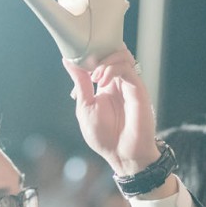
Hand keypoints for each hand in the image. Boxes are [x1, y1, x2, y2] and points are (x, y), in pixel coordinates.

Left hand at [63, 49, 159, 175]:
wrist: (122, 155)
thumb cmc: (104, 136)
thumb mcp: (85, 106)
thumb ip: (80, 82)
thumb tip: (68, 61)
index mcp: (106, 85)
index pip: (101, 58)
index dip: (90, 54)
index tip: (76, 56)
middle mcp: (119, 82)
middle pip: (113, 52)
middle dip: (98, 53)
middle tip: (87, 66)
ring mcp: (129, 85)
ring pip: (122, 56)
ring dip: (105, 61)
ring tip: (95, 77)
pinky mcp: (138, 89)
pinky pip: (127, 69)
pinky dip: (112, 69)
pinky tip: (102, 80)